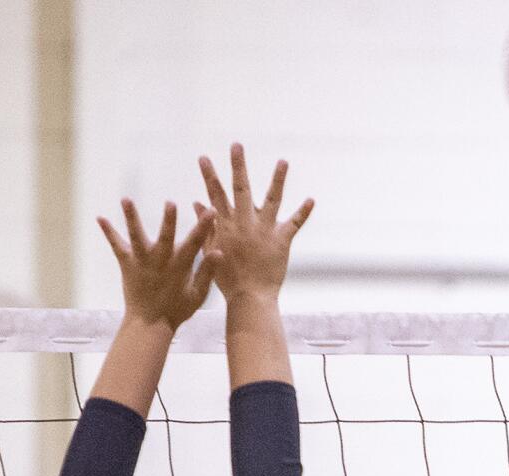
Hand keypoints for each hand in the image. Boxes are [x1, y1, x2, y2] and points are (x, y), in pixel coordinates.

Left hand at [97, 200, 214, 329]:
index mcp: (180, 267)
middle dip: (169, 220)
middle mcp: (160, 261)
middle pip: (166, 237)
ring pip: (137, 237)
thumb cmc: (176, 309)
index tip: (210, 211)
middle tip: (170, 203)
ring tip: (126, 200)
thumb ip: (207, 272)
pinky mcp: (127, 265)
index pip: (195, 243)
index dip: (204, 226)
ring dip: (132, 218)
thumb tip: (219, 252)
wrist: (149, 323)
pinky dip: (109, 232)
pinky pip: (117, 246)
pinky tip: (100, 218)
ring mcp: (142, 262)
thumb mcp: (197, 294)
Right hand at [197, 144, 314, 300]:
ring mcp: (264, 230)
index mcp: (226, 226)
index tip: (204, 157)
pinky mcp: (282, 240)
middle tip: (236, 145)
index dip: (209, 176)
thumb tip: (197, 204)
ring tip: (283, 161)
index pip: (215, 196)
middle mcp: (245, 223)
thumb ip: (206, 226)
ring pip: (272, 199)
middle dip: (238, 166)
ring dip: (277, 179)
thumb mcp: (211, 250)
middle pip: (241, 189)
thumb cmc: (227, 278)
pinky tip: (311, 199)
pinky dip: (303, 212)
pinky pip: (295, 223)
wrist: (249, 297)